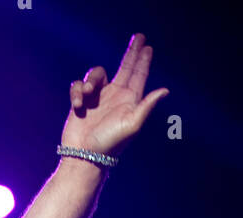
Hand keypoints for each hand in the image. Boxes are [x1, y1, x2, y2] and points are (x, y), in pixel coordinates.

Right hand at [60, 33, 168, 157]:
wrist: (85, 155)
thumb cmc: (110, 142)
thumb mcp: (132, 124)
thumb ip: (147, 106)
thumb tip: (165, 90)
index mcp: (129, 101)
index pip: (138, 75)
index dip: (143, 60)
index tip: (147, 46)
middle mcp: (116, 96)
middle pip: (125, 68)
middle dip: (131, 52)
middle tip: (139, 37)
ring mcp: (99, 98)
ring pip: (96, 74)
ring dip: (90, 80)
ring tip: (87, 95)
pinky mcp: (83, 101)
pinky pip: (78, 85)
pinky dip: (76, 93)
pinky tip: (78, 106)